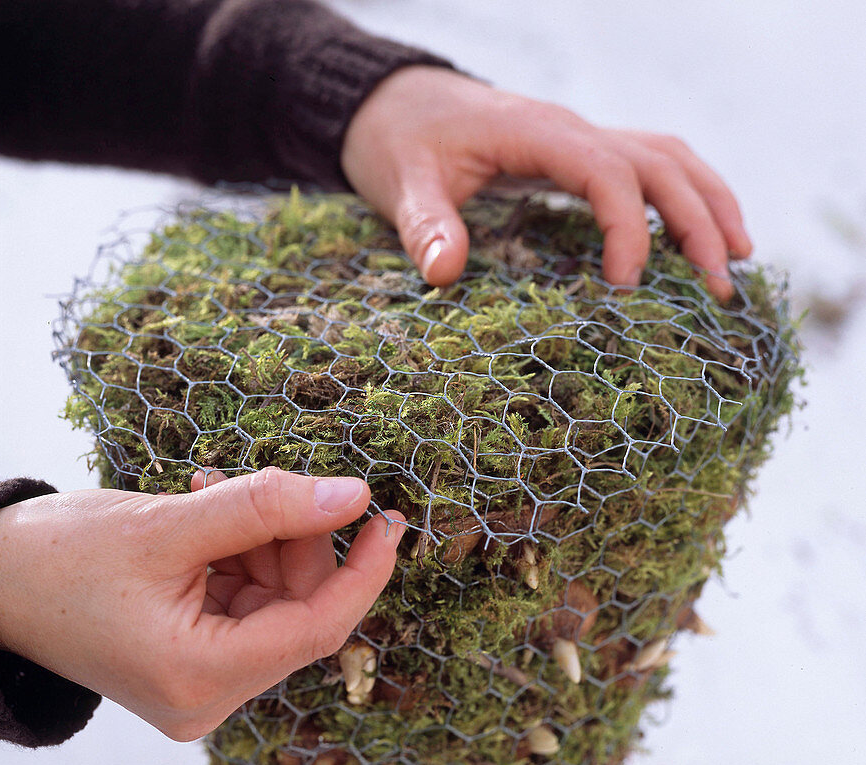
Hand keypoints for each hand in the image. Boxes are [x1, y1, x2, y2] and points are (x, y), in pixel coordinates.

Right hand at [0, 469, 404, 740]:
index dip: (362, 572)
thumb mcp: (167, 524)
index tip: (387, 520)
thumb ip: (263, 506)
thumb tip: (351, 496)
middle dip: (298, 545)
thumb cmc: (56, 557)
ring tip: (220, 493)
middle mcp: (205, 699)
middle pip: (295, 615)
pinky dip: (241, 560)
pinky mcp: (190, 668)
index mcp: (198, 678)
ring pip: (272, 607)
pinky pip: (243, 609)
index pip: (316, 629)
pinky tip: (211, 519)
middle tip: (282, 485)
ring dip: (264, 545)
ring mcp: (198, 688)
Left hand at [341, 66, 751, 299]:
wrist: (397, 106)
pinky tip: (704, 235)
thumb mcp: (403, 185)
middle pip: (660, 163)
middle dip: (697, 222)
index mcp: (538, 133)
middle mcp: (574, 130)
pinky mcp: (582, 156)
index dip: (629, 227)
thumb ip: (423, 226)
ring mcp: (584, 139)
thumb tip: (442, 272)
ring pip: (670, 159)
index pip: (608, 172)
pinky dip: (688, 197)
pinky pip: (652, 167)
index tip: (626, 287)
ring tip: (738, 261)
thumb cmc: (402, 144)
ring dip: (709, 204)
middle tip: (718, 288)